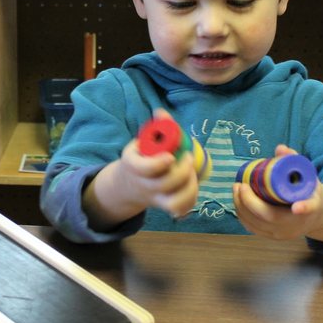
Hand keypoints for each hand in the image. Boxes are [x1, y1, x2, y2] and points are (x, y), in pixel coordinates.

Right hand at [84, 136, 199, 230]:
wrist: (130, 184)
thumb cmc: (142, 157)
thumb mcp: (144, 141)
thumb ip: (157, 128)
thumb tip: (161, 112)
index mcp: (134, 166)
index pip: (143, 169)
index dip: (158, 164)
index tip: (171, 156)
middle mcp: (144, 185)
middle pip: (164, 184)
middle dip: (182, 171)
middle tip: (188, 158)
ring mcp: (155, 199)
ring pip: (174, 202)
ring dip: (189, 188)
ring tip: (193, 175)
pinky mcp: (165, 207)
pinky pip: (181, 209)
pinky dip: (191, 200)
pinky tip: (191, 186)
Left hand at [233, 144, 322, 239]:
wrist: (315, 215)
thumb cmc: (308, 191)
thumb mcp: (306, 174)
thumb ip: (293, 160)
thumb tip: (280, 148)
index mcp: (312, 206)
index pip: (309, 208)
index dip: (303, 208)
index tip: (297, 207)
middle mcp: (298, 224)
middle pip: (271, 217)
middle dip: (250, 202)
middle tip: (240, 185)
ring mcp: (284, 233)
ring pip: (258, 225)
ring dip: (242, 207)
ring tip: (236, 189)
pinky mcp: (273, 238)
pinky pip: (253, 228)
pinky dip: (242, 215)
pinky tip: (238, 201)